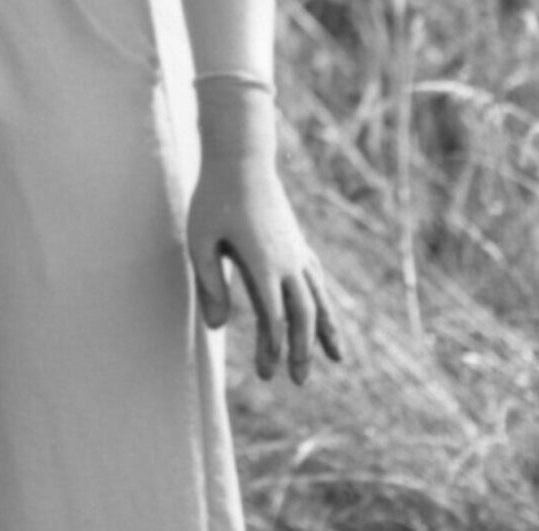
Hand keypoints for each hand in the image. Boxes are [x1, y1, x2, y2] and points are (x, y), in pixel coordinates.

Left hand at [189, 88, 342, 383]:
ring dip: (325, 331)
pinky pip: (316, 278)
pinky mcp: (296, 241)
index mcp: (264, 263)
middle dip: (302, 350)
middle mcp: (288, 261)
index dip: (273, 347)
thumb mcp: (201, 240)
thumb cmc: (214, 198)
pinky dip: (323, 300)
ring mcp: (296, 250)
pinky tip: (324, 314)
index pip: (275, 317)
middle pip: (302, 314)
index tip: (268, 372)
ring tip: (337, 360)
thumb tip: (217, 327)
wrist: (240, 158)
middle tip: (297, 381)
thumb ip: (209, 283)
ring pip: (318, 298)